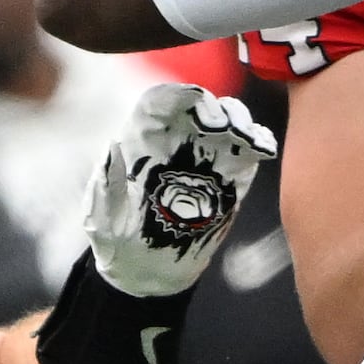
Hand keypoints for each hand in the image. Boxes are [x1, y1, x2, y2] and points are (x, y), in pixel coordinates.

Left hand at [83, 81, 279, 295]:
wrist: (144, 268)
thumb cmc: (115, 236)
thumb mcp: (102, 206)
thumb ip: (110, 176)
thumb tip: (117, 145)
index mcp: (142, 138)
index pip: (162, 100)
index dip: (181, 95)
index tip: (196, 103)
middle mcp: (176, 140)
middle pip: (201, 105)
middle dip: (216, 108)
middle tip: (221, 126)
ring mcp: (205, 159)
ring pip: (230, 122)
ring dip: (241, 123)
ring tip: (245, 139)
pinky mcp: (229, 179)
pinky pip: (249, 151)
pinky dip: (260, 142)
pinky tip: (261, 149)